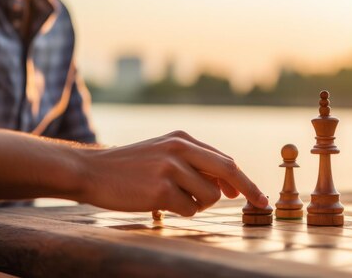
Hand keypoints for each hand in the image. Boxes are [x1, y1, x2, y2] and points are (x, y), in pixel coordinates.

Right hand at [78, 131, 267, 215]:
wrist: (91, 171)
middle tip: (261, 204)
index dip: (243, 180)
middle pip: (229, 171)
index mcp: (183, 139)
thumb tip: (229, 187)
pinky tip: (159, 204)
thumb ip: (195, 164)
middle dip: (249, 190)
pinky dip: (181, 212)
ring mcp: (170, 169)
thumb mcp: (164, 153)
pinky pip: (189, 210)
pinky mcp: (160, 190)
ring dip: (198, 205)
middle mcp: (180, 149)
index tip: (257, 194)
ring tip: (173, 199)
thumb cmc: (130, 166)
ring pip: (209, 197)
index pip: (225, 161)